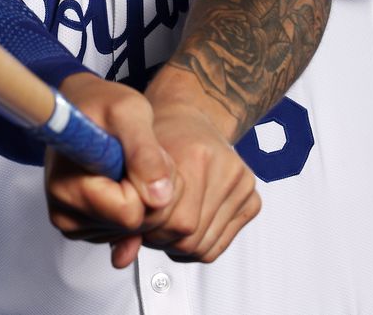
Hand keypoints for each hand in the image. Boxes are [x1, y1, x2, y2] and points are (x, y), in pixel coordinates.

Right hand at [44, 73, 176, 267]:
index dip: (146, 185)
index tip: (140, 155)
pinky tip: (124, 181)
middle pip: (136, 226)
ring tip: (128, 164)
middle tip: (139, 157)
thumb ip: (145, 153)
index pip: (129, 214)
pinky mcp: (86, 227)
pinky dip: (136, 207)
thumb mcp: (129, 112)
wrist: (83, 106)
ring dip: (144, 199)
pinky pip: (129, 232)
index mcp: (68, 187)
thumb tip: (159, 197)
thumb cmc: (100, 104)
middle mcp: (65, 212)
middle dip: (150, 193)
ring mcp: (74, 223)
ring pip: (136, 230)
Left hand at [139, 90, 261, 262]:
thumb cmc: (159, 135)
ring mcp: (243, 185)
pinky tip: (184, 223)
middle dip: (162, 238)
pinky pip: (219, 246)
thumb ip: (128, 209)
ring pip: (204, 247)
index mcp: (197, 156)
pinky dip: (197, 244)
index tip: (137, 220)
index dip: (149, 230)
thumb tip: (120, 258)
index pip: (176, 222)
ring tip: (164, 222)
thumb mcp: (133, 161)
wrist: (189, 114)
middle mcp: (227, 169)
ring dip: (178, 244)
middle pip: (191, 238)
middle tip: (148, 223)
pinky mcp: (252, 201)